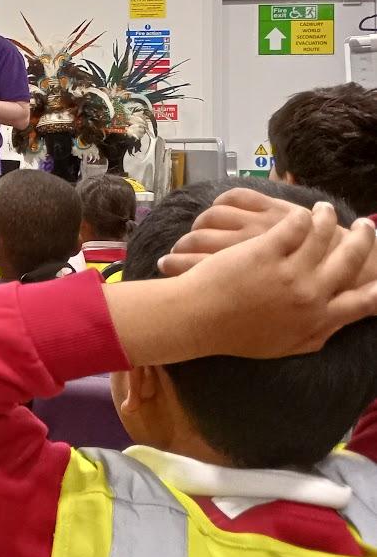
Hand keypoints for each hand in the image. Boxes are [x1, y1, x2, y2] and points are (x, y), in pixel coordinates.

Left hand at [173, 201, 376, 358]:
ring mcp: (288, 270)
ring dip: (328, 219)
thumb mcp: (286, 345)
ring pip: (322, 235)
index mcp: (317, 318)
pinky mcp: (264, 249)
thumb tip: (335, 325)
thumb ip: (315, 334)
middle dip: (363, 241)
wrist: (197, 321)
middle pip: (349, 259)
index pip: (363, 302)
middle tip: (366, 227)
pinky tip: (300, 213)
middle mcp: (309, 293)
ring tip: (325, 210)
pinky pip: (294, 225)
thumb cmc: (237, 337)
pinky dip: (300, 217)